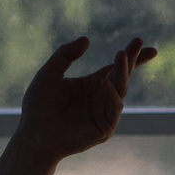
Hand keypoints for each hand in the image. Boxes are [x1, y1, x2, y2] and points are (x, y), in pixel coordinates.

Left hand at [14, 36, 156, 164]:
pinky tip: (106, 83)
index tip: (141, 41)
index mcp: (92, 85)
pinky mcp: (104, 129)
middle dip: (132, 60)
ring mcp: (105, 113)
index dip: (131, 57)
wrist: (33, 135)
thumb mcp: (49, 74)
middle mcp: (102, 98)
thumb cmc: (38, 106)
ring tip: (121, 55)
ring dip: (122, 73)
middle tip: (139, 42)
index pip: (115, 68)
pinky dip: (112, 97)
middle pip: (122, 76)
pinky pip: (113, 110)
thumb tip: (87, 39)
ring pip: (120, 91)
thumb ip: (65, 55)